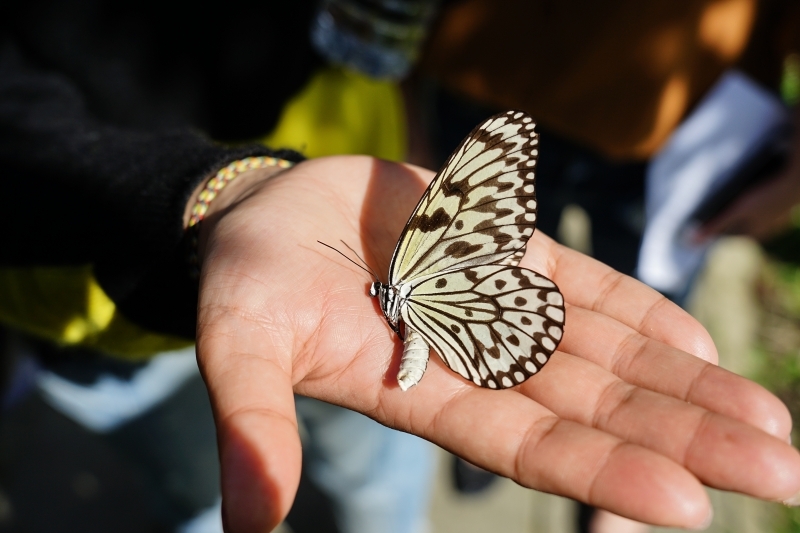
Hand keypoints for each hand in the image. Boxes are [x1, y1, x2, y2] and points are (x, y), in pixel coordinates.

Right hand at [195, 156, 799, 531]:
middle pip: (590, 406)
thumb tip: (247, 525)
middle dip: (678, 437)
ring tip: (766, 418)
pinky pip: (582, 286)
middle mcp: (474, 358)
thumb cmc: (246, 284)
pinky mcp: (501, 250)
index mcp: (420, 391)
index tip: (684, 503)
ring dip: (682, 381)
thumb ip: (256, 424)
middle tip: (775, 469)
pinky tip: (698, 339)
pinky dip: (639, 311)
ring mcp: (496, 303)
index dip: (599, 471)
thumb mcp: (242, 346)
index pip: (526, 443)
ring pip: (604, 351)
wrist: (264, 215)